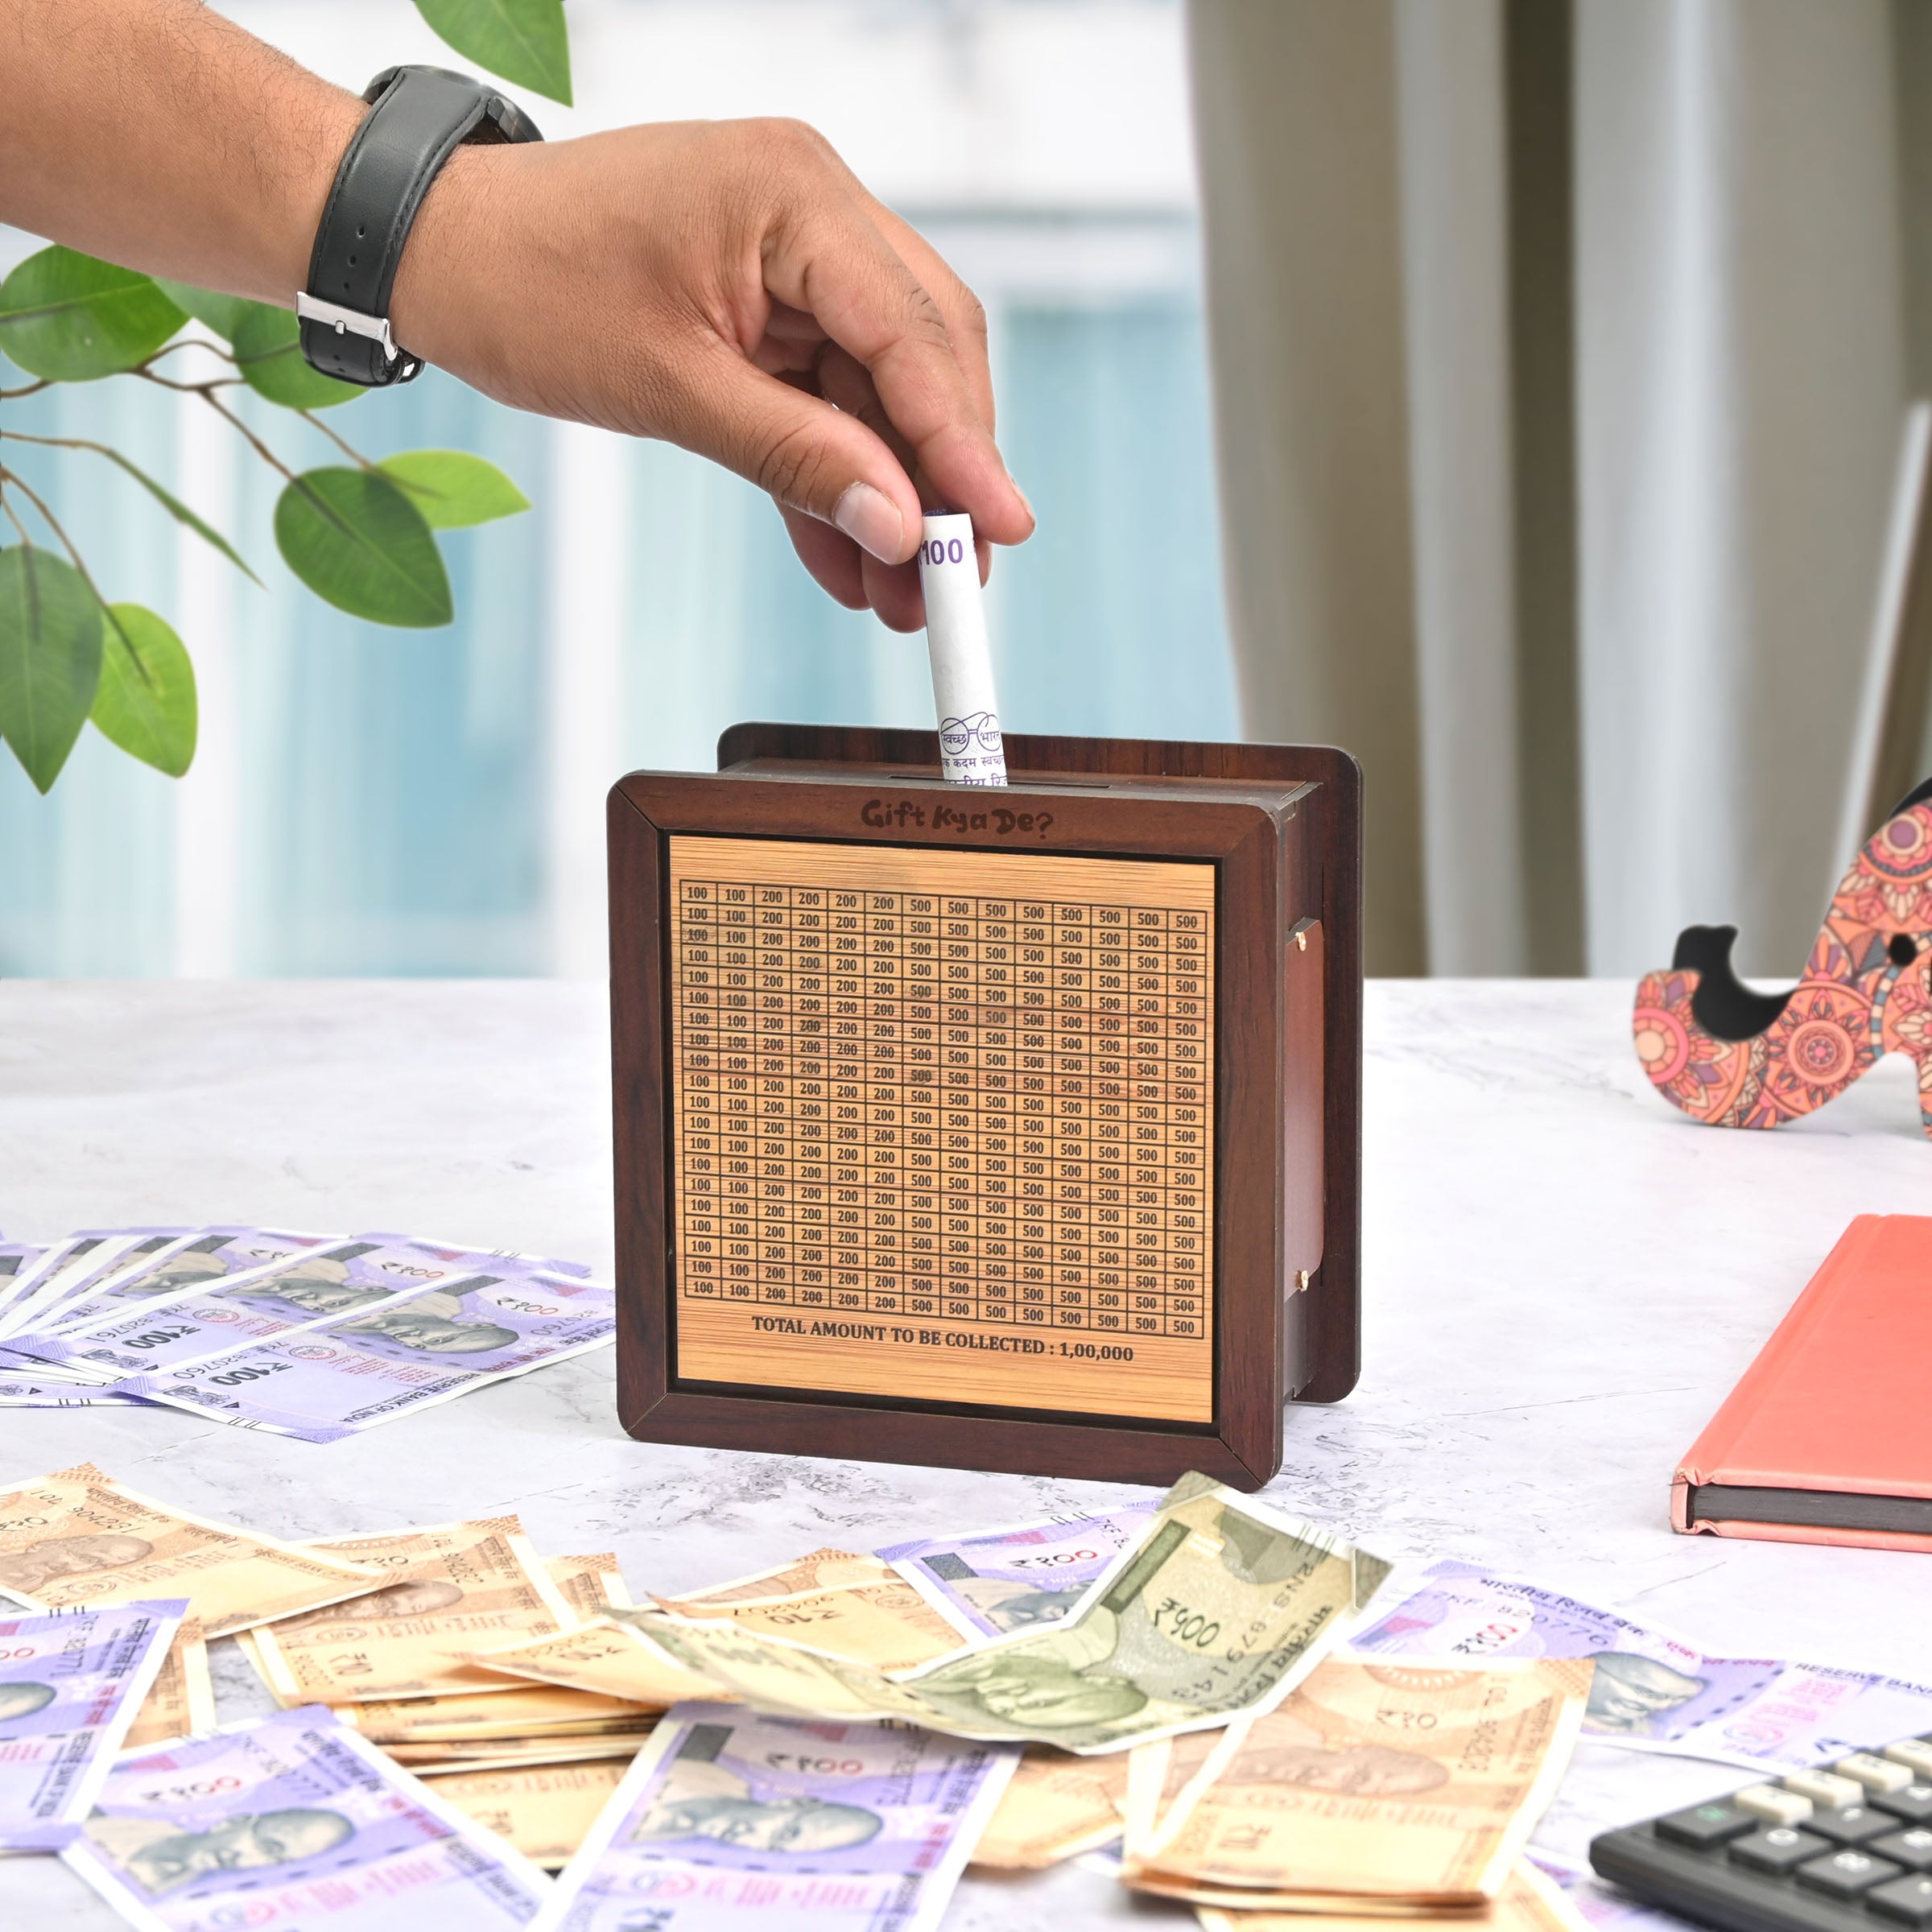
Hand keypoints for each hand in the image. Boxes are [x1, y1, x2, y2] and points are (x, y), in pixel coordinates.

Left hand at [394, 117, 1033, 630]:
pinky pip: (827, 400)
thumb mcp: (668, 387)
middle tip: (957, 585)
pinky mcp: (769, 306)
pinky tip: (851, 558)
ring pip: (881, 392)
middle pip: (922, 358)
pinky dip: (835, 477)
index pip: (914, 332)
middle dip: (940, 480)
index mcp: (795, 195)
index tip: (998, 532)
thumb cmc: (526, 283)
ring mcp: (794, 258)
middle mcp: (812, 211)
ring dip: (892, 496)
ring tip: (902, 599)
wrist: (436, 254)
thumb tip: (898, 526)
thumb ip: (795, 457)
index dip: (964, 444)